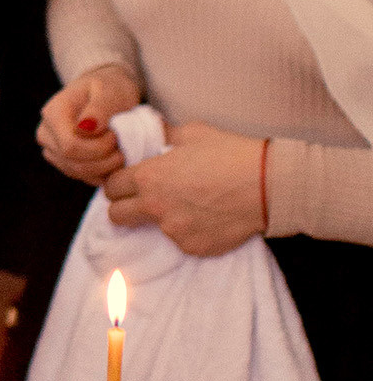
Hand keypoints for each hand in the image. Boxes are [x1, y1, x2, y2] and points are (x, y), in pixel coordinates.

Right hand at [36, 64, 140, 182]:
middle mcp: (46, 133)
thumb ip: (99, 108)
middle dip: (104, 160)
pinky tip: (114, 159)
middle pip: (73, 163)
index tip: (117, 135)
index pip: (70, 146)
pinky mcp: (63, 162)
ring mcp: (52, 149)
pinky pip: (82, 177)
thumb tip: (85, 129)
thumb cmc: (110, 88)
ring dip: (105, 168)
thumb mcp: (111, 91)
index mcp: (53, 113)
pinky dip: (102, 173)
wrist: (105, 92)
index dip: (98, 148)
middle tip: (123, 146)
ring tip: (120, 150)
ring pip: (77, 173)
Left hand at [103, 122, 266, 255]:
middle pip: (116, 215)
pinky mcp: (192, 248)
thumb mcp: (192, 133)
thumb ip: (164, 136)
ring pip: (152, 229)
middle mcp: (154, 207)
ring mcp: (173, 231)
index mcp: (148, 177)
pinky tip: (207, 216)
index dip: (118, 183)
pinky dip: (188, 230)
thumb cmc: (231, 153)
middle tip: (143, 199)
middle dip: (124, 206)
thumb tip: (151, 133)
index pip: (111, 187)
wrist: (268, 185)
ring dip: (161, 218)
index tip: (129, 182)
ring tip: (189, 204)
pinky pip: (180, 240)